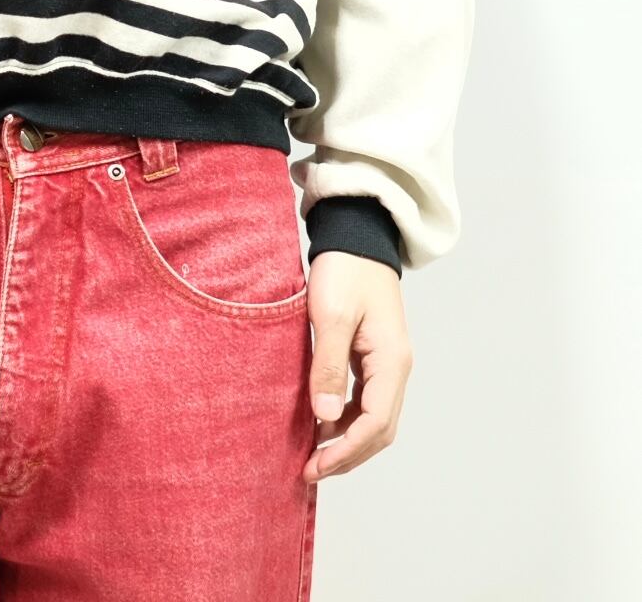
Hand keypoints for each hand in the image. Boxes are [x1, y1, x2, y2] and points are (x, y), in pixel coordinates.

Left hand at [302, 250, 412, 482]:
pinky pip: (364, 399)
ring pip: (373, 417)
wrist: (356, 236)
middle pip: (379, 430)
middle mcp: (396, 367)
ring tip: (313, 453)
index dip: (346, 451)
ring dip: (347, 440)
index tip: (315, 465)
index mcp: (391, 361)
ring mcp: (386, 362)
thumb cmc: (344, 270)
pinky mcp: (372, 355)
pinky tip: (321, 421)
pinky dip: (345, 418)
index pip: (375, 424)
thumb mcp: (331, 316)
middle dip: (348, 454)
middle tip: (310, 470)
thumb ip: (329, 366)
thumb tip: (324, 418)